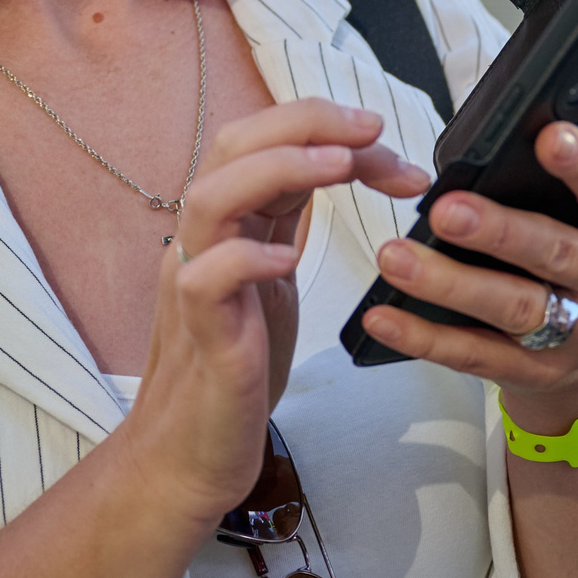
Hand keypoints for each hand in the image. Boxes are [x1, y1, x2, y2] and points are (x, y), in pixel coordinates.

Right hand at [122, 100, 429, 525]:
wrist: (190, 455)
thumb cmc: (238, 367)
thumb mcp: (273, 279)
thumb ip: (286, 220)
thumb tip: (336, 163)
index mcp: (228, 224)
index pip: (266, 142)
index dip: (326, 128)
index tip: (387, 141)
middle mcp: (204, 241)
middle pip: (234, 145)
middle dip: (306, 122)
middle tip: (373, 129)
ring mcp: (194, 286)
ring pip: (211, 198)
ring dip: (278, 168)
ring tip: (341, 165)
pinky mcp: (201, 337)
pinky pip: (204, 281)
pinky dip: (245, 259)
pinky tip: (289, 259)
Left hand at [357, 99, 577, 435]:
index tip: (548, 138)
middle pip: (558, 256)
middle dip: (499, 232)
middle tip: (445, 209)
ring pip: (513, 309)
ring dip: (450, 283)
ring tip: (396, 257)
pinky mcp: (537, 374)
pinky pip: (477, 357)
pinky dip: (427, 337)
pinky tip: (385, 315)